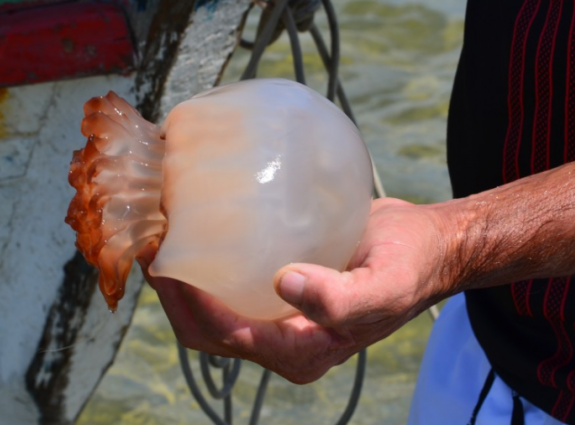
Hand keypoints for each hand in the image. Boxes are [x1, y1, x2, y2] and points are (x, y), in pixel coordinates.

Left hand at [142, 198, 451, 383]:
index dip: (184, 303)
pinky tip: (191, 222)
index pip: (224, 335)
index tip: (161, 260)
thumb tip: (282, 284)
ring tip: (158, 231)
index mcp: (299, 352)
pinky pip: (227, 280)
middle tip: (147, 241)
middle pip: (204, 328)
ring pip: (209, 305)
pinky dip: (203, 259)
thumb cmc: (410, 267)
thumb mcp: (384, 286)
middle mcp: (280, 338)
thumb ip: (340, 298)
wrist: (426, 247)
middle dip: (168, 293)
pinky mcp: (275, 286)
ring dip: (179, 276)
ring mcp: (275, 314)